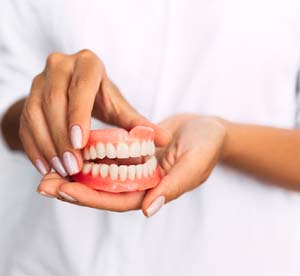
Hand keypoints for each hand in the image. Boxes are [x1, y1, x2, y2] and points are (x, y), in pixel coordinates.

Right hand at [19, 49, 169, 176]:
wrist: (76, 94)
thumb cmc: (102, 98)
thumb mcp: (119, 107)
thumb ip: (138, 123)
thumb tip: (165, 140)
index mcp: (87, 64)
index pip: (81, 88)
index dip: (78, 114)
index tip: (81, 144)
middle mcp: (60, 66)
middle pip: (55, 102)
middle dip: (62, 137)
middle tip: (72, 166)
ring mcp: (40, 80)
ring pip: (35, 113)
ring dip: (47, 145)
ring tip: (60, 170)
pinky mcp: (28, 97)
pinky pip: (25, 123)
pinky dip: (33, 147)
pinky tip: (44, 167)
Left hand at [37, 114, 225, 216]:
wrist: (207, 127)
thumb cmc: (206, 144)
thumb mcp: (193, 163)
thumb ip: (173, 186)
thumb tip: (148, 209)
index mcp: (155, 190)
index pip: (119, 200)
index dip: (92, 198)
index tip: (65, 191)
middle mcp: (141, 183)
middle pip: (103, 192)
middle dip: (74, 190)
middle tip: (44, 185)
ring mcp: (135, 169)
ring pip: (101, 177)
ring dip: (75, 175)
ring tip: (47, 171)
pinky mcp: (132, 153)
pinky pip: (107, 158)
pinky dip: (88, 157)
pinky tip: (70, 151)